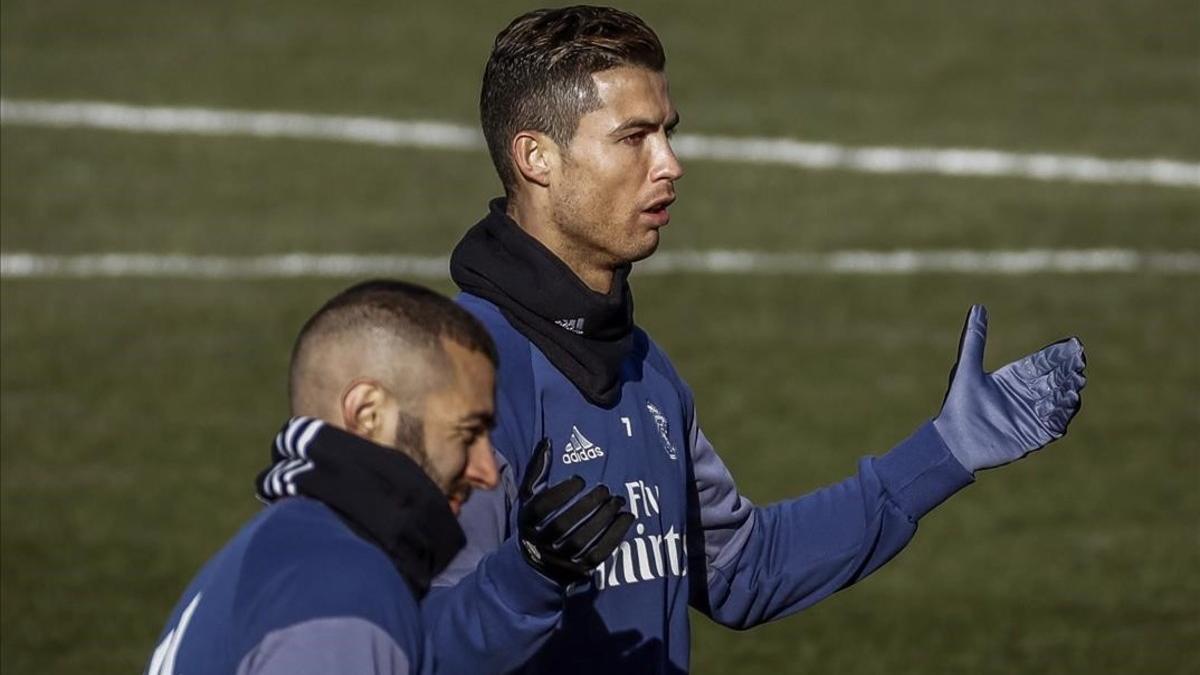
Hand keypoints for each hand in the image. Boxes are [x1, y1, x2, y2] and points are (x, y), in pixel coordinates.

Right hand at [517, 439, 634, 584]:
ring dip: (604, 519)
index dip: (560, 493)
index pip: (540, 508)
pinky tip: (627, 518)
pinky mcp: (578, 570)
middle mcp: (539, 543)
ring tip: (618, 500)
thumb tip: (548, 441)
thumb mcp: (530, 497)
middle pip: (563, 525)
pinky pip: (599, 554)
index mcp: (525, 523)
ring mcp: (559, 560)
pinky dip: (615, 535)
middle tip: (605, 489)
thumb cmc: (536, 521)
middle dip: (586, 505)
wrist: (535, 564)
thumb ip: (538, 470)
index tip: (580, 480)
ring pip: (582, 541)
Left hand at [933, 305, 1086, 472]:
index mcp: (1014, 379)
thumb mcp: (967, 369)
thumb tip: (977, 306)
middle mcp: (1026, 396)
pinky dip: (1063, 414)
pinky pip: (1055, 424)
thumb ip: (974, 339)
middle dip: (1069, 370)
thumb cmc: (958, 404)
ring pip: (1059, 400)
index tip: (1074, 344)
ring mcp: (1031, 416)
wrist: (953, 441)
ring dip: (1070, 390)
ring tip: (1078, 380)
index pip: (1042, 363)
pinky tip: (1069, 403)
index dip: (1058, 355)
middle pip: (1055, 380)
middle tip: (1080, 361)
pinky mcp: (1033, 436)